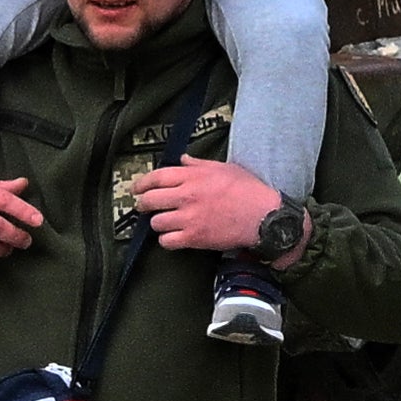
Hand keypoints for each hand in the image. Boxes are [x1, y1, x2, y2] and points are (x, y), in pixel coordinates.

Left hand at [127, 155, 286, 256]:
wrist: (263, 216)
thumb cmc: (248, 190)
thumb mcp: (225, 168)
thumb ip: (199, 164)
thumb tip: (182, 159)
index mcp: (193, 176)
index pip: (157, 177)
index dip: (142, 183)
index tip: (137, 188)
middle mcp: (187, 195)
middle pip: (150, 200)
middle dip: (144, 204)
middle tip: (146, 207)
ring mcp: (189, 218)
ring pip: (156, 222)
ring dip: (158, 223)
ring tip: (166, 222)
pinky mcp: (194, 237)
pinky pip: (167, 241)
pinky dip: (167, 240)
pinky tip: (174, 236)